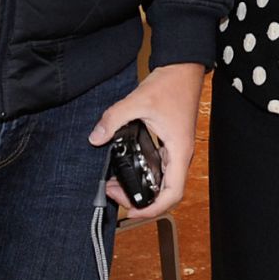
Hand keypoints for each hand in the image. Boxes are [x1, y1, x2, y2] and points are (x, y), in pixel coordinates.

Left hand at [88, 62, 205, 220]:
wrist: (183, 68)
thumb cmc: (171, 84)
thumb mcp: (138, 100)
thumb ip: (114, 119)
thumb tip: (95, 137)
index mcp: (178, 151)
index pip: (172, 194)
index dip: (153, 210)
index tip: (131, 211)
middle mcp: (180, 155)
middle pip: (166, 194)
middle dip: (141, 201)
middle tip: (115, 193)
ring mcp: (176, 150)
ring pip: (163, 183)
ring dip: (142, 188)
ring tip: (116, 184)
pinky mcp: (171, 143)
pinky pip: (160, 169)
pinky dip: (144, 174)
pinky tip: (126, 167)